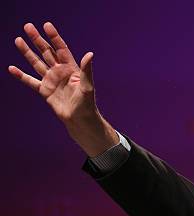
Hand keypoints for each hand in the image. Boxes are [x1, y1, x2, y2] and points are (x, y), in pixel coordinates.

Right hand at [8, 22, 117, 155]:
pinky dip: (21, 75)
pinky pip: (31, 81)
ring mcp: (51, 80)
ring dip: (27, 52)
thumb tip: (90, 54)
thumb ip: (87, 69)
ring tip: (18, 40)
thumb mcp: (87, 85)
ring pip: (36, 63)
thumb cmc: (87, 103)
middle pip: (46, 52)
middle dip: (37, 39)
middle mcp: (59, 72)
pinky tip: (11, 68)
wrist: (80, 119)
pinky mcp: (44, 91)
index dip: (54, 37)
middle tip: (28, 26)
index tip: (47, 25)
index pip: (61, 49)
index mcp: (71, 68)